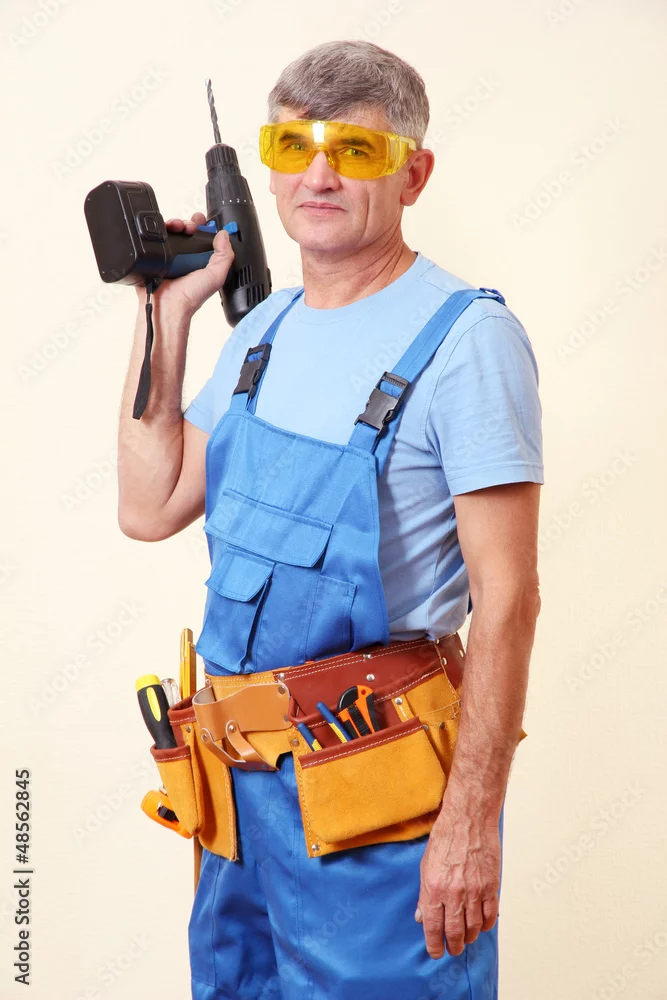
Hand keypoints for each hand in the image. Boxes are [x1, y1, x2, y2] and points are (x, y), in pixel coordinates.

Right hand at [134, 212, 234, 318]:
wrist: (167, 305)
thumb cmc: (190, 297)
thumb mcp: (216, 276)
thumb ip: (224, 256)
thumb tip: (224, 235)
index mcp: (201, 262)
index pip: (203, 238)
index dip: (204, 227)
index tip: (203, 221)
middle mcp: (186, 259)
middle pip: (186, 232)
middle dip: (188, 223)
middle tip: (189, 225)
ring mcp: (170, 257)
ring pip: (171, 233)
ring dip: (174, 225)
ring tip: (176, 227)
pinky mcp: (155, 257)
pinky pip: (155, 239)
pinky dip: (158, 231)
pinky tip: (163, 230)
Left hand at [415, 801, 500, 958]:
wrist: (468, 820)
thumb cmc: (445, 838)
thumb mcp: (425, 865)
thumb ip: (425, 894)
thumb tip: (422, 916)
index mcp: (434, 888)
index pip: (433, 927)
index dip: (434, 945)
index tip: (436, 952)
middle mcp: (454, 893)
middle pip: (455, 932)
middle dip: (453, 945)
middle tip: (453, 949)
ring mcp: (474, 891)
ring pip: (474, 928)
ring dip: (469, 937)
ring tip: (466, 938)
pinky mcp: (490, 886)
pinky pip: (490, 915)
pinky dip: (485, 925)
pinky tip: (481, 926)